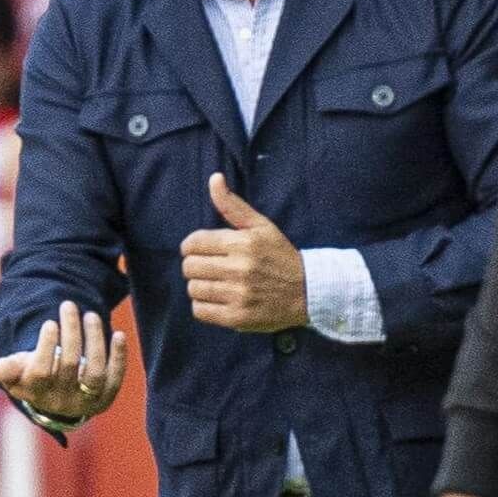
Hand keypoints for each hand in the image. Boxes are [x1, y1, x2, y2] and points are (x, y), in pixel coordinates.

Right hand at [0, 301, 127, 423]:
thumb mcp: (16, 373)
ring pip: (94, 371)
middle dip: (71, 332)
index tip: (50, 323)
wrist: (57, 398)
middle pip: (69, 365)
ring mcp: (85, 401)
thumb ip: (6, 369)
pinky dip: (119, 357)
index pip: (41, 371)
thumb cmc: (33, 376)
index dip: (46, 346)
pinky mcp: (105, 397)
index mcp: (36, 393)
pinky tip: (119, 334)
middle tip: (69, 306)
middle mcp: (61, 401)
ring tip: (90, 315)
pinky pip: (114, 377)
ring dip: (95, 340)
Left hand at [181, 173, 306, 332]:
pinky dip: (204, 306)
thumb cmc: (280, 255)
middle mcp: (239, 269)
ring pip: (193, 289)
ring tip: (216, 283)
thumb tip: (214, 178)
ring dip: (200, 286)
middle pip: (189, 267)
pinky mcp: (237, 318)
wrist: (308, 292)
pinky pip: (200, 311)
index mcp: (242, 243)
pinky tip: (219, 299)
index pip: (193, 243)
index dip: (193, 246)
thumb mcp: (261, 226)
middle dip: (195, 265)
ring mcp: (238, 295)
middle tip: (210, 267)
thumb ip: (232, 205)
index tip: (203, 250)